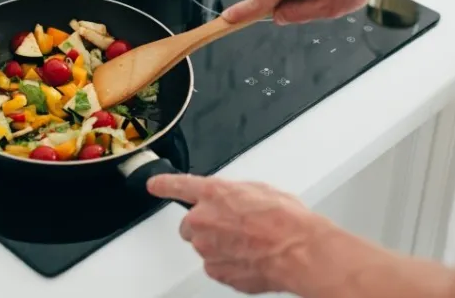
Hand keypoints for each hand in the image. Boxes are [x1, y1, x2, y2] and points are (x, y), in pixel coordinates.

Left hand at [147, 174, 326, 294]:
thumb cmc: (286, 220)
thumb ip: (235, 194)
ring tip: (248, 242)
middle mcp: (203, 220)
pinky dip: (228, 263)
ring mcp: (207, 248)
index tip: (154, 184)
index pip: (178, 185)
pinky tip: (249, 257)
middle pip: (189, 224)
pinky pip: (215, 265)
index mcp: (213, 193)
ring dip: (219, 244)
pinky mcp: (215, 271)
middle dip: (205, 225)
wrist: (299, 250)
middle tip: (233, 226)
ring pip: (204, 246)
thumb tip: (233, 200)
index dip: (163, 184)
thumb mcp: (260, 190)